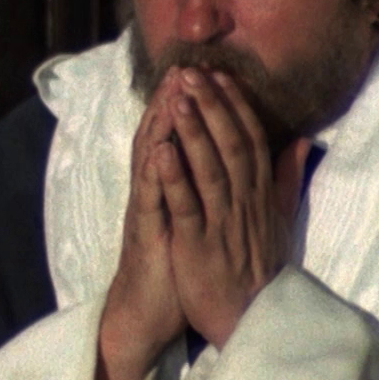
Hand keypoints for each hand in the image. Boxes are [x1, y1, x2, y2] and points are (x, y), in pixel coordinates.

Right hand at [96, 70, 187, 379]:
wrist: (148, 312)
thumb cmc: (176, 269)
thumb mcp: (201, 226)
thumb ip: (215, 195)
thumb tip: (235, 171)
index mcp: (175, 189)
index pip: (186, 138)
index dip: (201, 107)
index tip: (216, 75)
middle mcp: (157, 191)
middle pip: (164, 137)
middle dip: (176, 101)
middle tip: (187, 66)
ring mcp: (148, 209)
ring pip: (152, 158)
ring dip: (161, 125)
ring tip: (171, 92)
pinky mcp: (143, 232)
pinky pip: (148, 198)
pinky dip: (153, 173)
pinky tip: (158, 149)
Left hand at [160, 68, 311, 347]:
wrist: (249, 320)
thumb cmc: (256, 268)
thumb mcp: (279, 220)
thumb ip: (286, 179)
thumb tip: (300, 140)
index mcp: (261, 195)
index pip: (252, 140)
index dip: (236, 106)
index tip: (221, 74)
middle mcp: (245, 204)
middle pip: (232, 146)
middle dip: (214, 107)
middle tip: (194, 71)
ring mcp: (222, 223)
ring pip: (211, 169)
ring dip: (195, 131)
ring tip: (179, 98)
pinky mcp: (199, 244)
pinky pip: (187, 206)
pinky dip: (174, 177)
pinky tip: (160, 150)